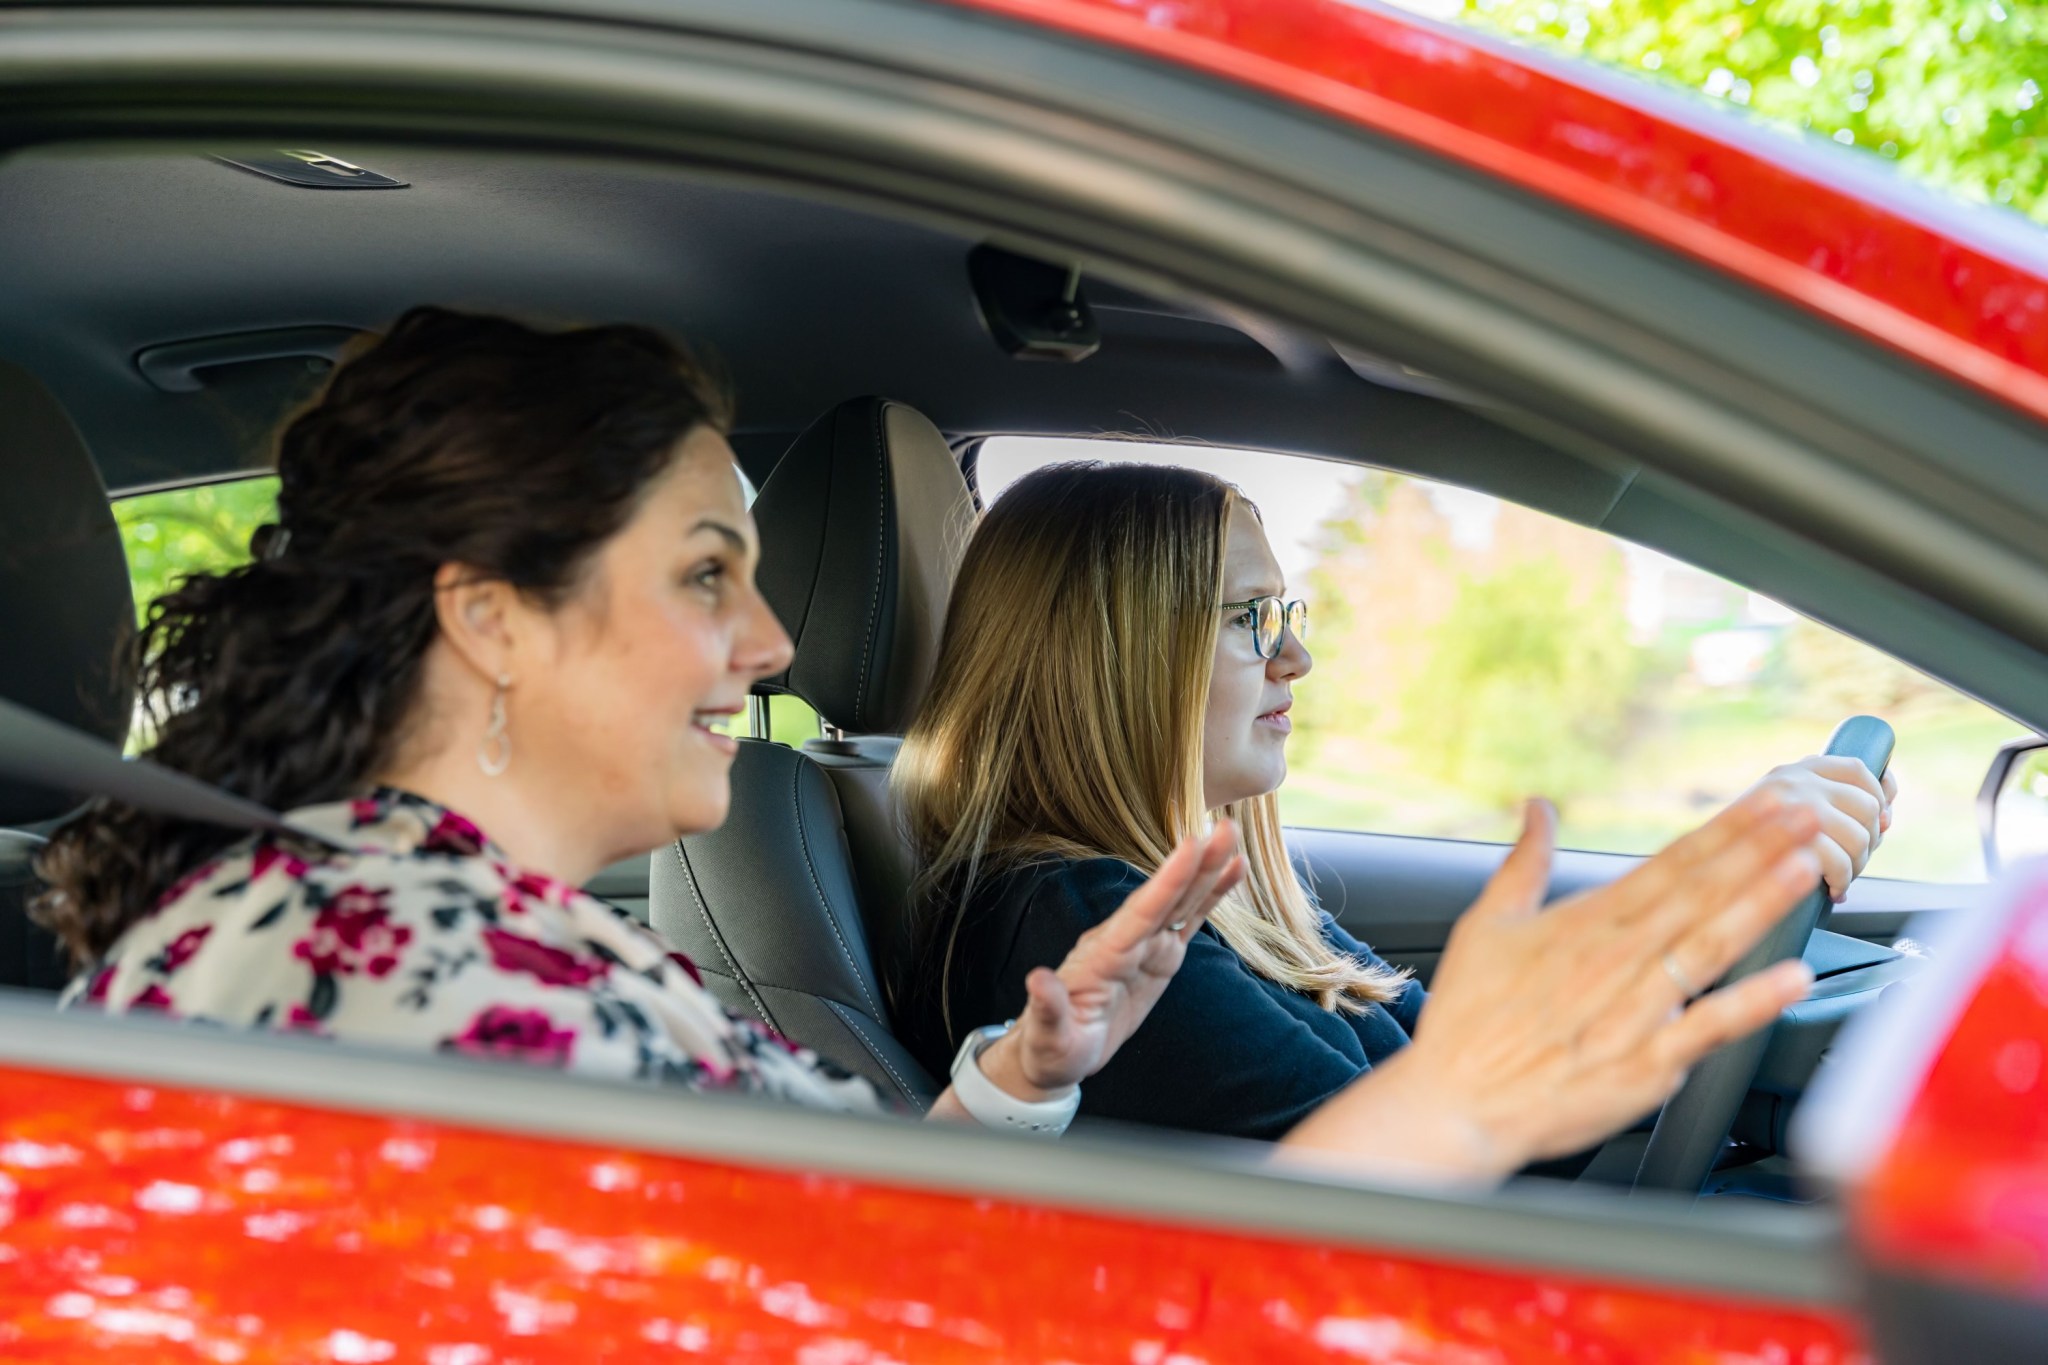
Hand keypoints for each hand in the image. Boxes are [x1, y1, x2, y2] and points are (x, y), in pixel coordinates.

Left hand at [976, 821, 1245, 1102]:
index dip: (1168, 880)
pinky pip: (1188, 922)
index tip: (1190, 844)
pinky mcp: (1159, 958)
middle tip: (1225, 827)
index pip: (1140, 913)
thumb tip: (1037, 981)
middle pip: (1166, 897)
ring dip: (1206, 870)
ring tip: (1231, 836)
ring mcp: (1143, 947)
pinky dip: (1210, 897)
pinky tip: (1230, 872)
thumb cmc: (1050, 1045)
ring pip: (1181, 903)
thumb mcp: (1047, 1036)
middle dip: (1195, 864)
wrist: (1056, 1048)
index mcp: (1103, 956)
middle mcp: (1125, 942)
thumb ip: (1046, 1008)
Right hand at [1281, 791, 1820, 1183]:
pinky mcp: (1647, 1065)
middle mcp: (1617, 960)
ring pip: (1711, 947)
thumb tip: (1536, 807)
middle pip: (1700, 894)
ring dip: (1760, 904)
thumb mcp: (1485, 924)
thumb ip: (1522, 862)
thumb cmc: (1469, 1019)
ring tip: (1804, 869)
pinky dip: (1753, 1002)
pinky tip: (1792, 976)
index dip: (1727, 830)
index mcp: (1585, 923)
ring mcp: (1636, 1012)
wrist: (1456, 1104)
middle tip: (1808, 814)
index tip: (1769, 800)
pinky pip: (1709, 1027)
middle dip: (1758, 850)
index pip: (1671, 864)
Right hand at [1749, 754, 1896, 900]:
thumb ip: (1825, 806)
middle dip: (1869, 841)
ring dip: (1857, 865)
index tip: (1882, 820)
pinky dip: (1843, 881)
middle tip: (1851, 863)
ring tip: (1839, 879)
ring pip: (1858, 836)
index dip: (1880, 795)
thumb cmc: (1743, 851)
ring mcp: (1788, 807)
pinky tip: (1832, 890)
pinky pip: (1839, 861)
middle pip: (1867, 806)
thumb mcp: (1781, 814)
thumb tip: (1888, 813)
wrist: (1699, 872)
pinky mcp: (1787, 839)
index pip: (1857, 769)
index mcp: (1792, 771)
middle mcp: (1791, 780)